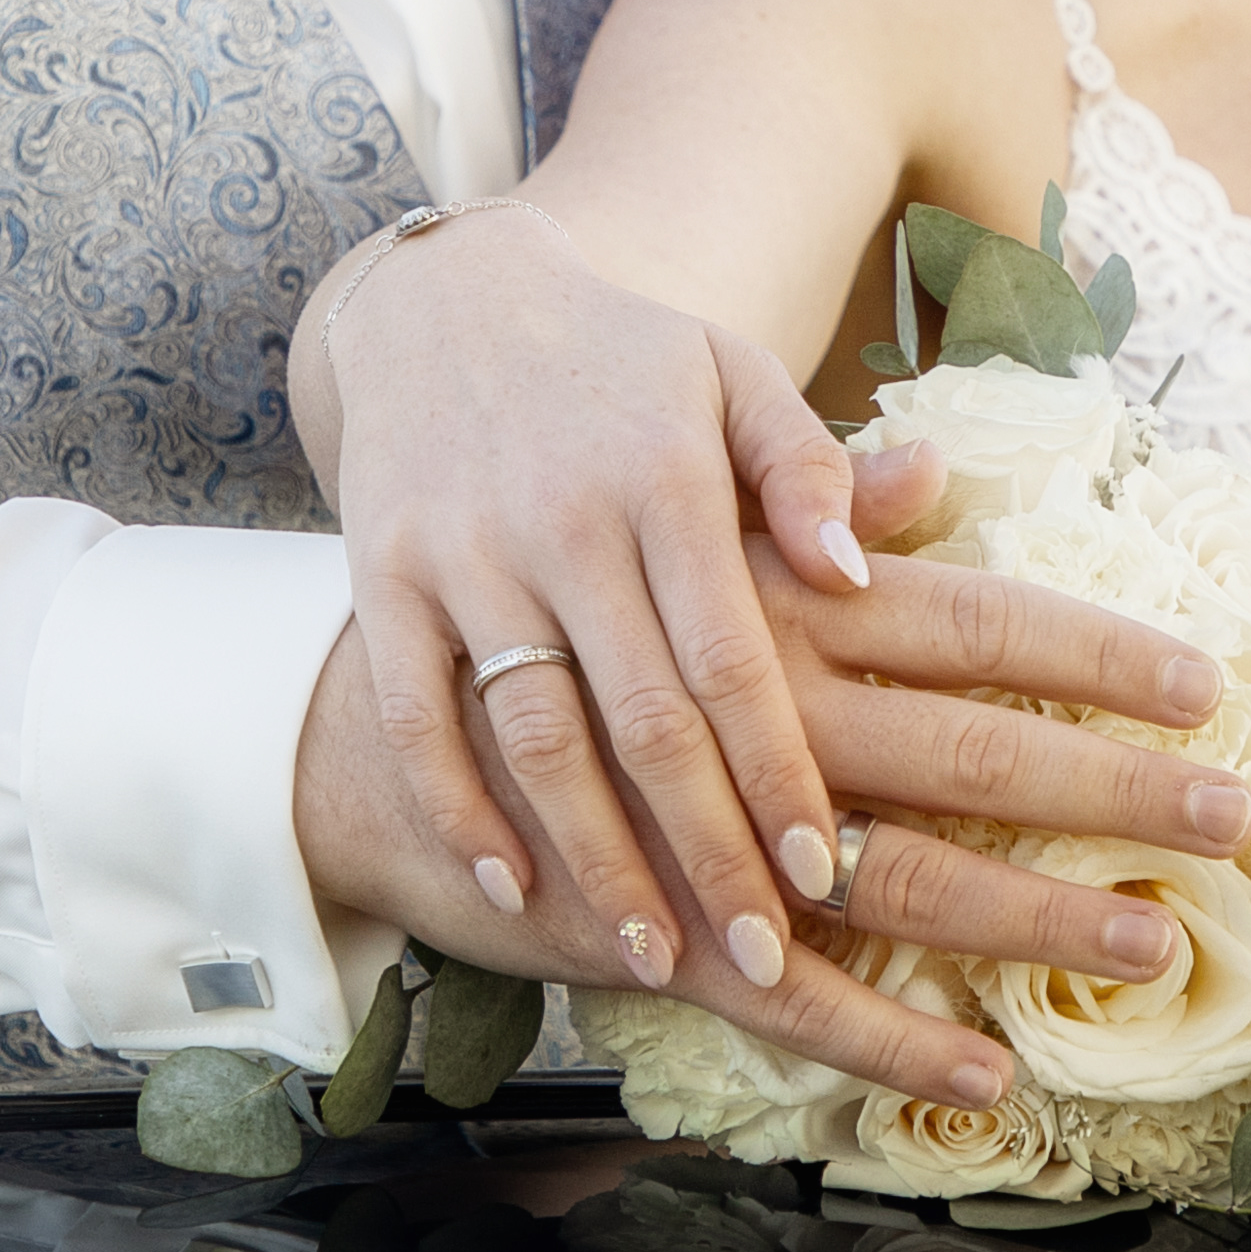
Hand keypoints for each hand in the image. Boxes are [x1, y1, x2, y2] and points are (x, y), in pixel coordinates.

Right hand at [298, 527, 1246, 1112]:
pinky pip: (744, 975)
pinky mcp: (612, 891)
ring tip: (1140, 948)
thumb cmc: (531, 544)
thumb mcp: (666, 448)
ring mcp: (679, 796)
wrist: (338, 646)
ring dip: (1003, 920)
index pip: (963, 614)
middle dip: (1097, 788)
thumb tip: (922, 494)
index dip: (1087, 652)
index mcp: (762, 572)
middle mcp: (727, 681)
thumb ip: (801, 476)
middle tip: (1232, 823)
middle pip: (948, 746)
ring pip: (856, 873)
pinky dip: (845, 1029)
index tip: (1208, 689)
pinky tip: (967, 1071)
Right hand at [305, 206, 896, 937]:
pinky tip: (512, 890)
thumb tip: (867, 575)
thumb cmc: (624, 358)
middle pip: (642, 723)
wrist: (446, 297)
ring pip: (533, 740)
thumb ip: (806, 470)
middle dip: (706, 852)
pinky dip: (460, 813)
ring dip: (594, 860)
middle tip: (761, 952)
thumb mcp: (731, 375)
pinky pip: (417, 721)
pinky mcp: (383, 579)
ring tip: (656, 953)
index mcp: (662, 478)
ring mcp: (463, 558)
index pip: (730, 657)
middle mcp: (560, 524)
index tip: (820, 871)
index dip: (774, 772)